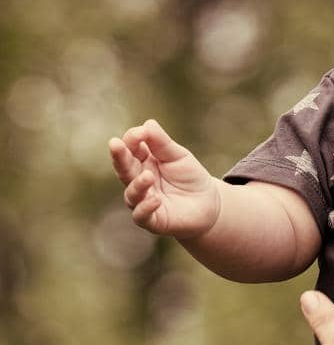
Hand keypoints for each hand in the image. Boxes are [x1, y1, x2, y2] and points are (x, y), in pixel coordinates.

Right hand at [109, 118, 220, 237]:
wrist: (208, 204)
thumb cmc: (189, 177)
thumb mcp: (178, 156)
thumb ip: (162, 143)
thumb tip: (147, 124)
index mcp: (142, 162)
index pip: (130, 149)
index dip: (132, 139)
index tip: (141, 132)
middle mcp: (137, 181)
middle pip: (124, 169)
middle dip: (120, 157)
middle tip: (115, 145)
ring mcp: (143, 201)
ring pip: (131, 193)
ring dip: (137, 184)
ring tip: (148, 176)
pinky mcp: (152, 220)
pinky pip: (142, 216)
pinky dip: (146, 208)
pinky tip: (155, 200)